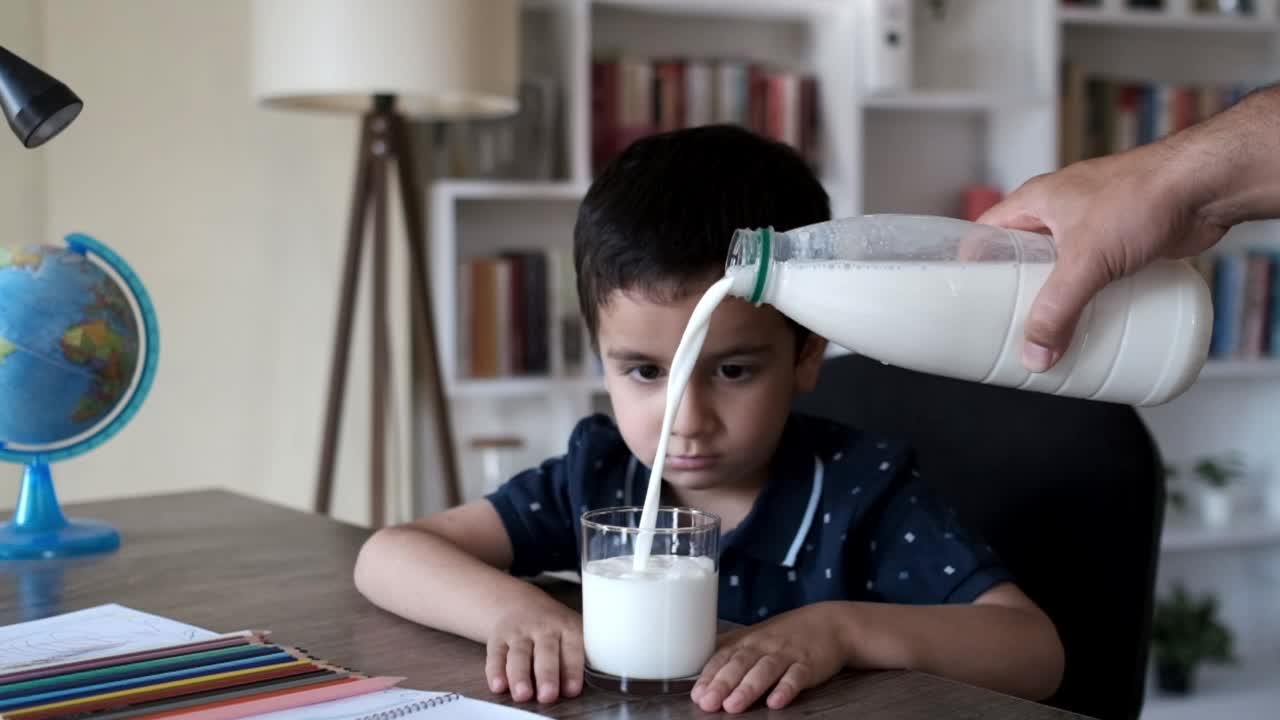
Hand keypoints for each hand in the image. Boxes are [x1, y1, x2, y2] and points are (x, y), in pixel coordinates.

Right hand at [485, 597, 583, 703]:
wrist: (520, 602)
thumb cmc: (553, 628)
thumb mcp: (570, 633)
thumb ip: (573, 659)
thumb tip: (572, 689)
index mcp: (567, 627)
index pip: (572, 649)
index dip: (572, 670)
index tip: (571, 690)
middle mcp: (543, 627)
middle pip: (546, 652)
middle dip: (547, 675)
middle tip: (547, 695)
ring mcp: (519, 631)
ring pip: (519, 654)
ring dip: (520, 676)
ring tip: (522, 694)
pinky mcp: (498, 637)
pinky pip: (496, 655)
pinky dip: (495, 671)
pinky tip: (498, 685)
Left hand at [691, 603, 849, 712]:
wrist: (829, 624)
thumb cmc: (786, 635)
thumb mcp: (755, 638)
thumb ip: (730, 652)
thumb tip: (700, 672)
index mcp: (747, 642)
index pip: (722, 657)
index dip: (708, 676)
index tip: (697, 694)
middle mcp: (763, 646)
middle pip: (740, 663)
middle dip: (722, 683)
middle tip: (708, 702)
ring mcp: (786, 654)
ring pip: (764, 670)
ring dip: (748, 688)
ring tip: (733, 706)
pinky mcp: (808, 663)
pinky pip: (796, 676)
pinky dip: (786, 689)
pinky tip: (776, 701)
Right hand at [976, 143, 1227, 371]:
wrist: (1205, 185)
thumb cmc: (1142, 195)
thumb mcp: (1086, 259)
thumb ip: (1058, 308)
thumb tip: (1036, 354)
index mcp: (1035, 202)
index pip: (986, 233)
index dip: (973, 265)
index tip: (966, 299)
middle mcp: (1059, 212)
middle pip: (1023, 258)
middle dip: (1017, 293)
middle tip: (1008, 327)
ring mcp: (1093, 226)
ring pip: (1061, 269)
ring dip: (1056, 298)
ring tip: (1048, 333)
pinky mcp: (1124, 241)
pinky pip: (1096, 275)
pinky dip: (1091, 297)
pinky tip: (1091, 320)